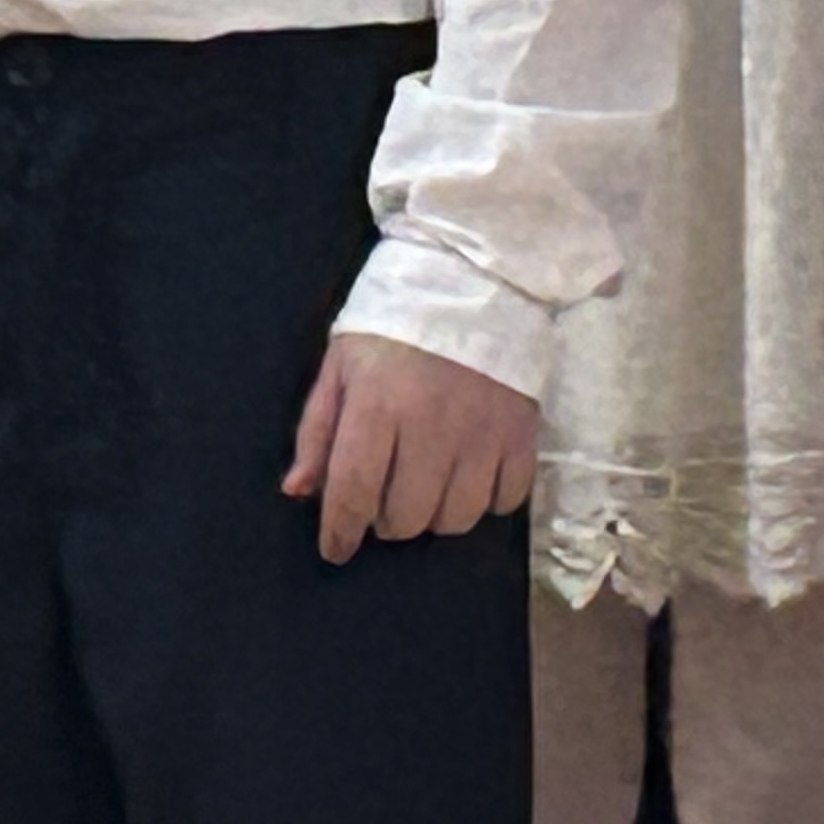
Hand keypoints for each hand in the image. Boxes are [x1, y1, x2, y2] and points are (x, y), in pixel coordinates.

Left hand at [286, 333, 536, 559]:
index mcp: (380, 405)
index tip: (337, 548)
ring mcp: (484, 433)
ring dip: (436, 515)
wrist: (478, 275)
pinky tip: (472, 475)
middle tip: (386, 497)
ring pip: (457, 518)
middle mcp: (432, 427)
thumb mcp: (343, 362)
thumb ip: (319, 428)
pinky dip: (487, 500)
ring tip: (429, 488)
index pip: (354, 492)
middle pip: (407, 517)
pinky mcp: (524, 432)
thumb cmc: (397, 321)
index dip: (340, 532)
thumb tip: (300, 491)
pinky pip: (506, 499)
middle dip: (388, 520)